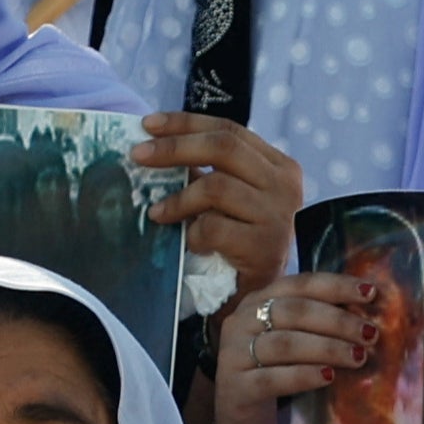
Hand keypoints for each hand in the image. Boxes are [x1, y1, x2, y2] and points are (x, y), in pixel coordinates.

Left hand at [133, 112, 302, 295]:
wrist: (258, 299)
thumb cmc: (239, 243)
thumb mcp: (230, 199)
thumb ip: (207, 170)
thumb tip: (154, 145)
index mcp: (279, 166)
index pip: (230, 130)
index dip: (186, 123)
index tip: (147, 124)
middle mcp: (285, 186)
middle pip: (224, 147)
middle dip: (174, 148)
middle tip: (138, 156)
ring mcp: (278, 217)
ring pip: (216, 186)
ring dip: (178, 199)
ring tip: (158, 213)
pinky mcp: (265, 249)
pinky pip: (214, 227)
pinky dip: (193, 234)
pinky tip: (190, 244)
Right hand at [207, 270, 377, 423]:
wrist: (242, 423)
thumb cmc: (276, 376)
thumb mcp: (294, 344)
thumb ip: (319, 326)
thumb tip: (370, 318)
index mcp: (259, 301)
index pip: (301, 284)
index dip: (337, 286)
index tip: (371, 293)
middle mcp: (242, 321)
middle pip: (294, 312)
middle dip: (338, 321)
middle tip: (370, 334)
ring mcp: (234, 353)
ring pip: (285, 344)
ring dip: (327, 348)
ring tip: (358, 357)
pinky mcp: (236, 387)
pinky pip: (272, 378)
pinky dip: (303, 376)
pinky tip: (328, 377)